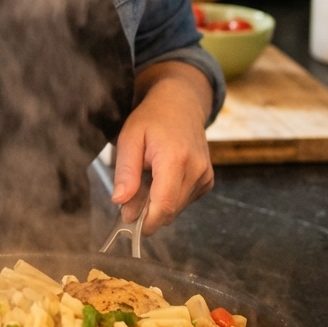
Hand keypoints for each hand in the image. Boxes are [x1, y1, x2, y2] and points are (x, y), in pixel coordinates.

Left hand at [112, 61, 213, 234]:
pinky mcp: (207, 181)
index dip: (145, 221)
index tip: (127, 223)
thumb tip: (120, 202)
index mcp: (176, 159)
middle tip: (132, 192)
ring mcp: (205, 176)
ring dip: (158, 203)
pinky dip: (169, 196)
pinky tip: (163, 176)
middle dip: (147, 211)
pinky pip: (184, 201)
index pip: (164, 205)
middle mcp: (197, 170)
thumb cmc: (152, 118)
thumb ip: (126, 172)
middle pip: (169, 211)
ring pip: (176, 209)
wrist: (181, 103)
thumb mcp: (129, 138)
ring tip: (148, 177)